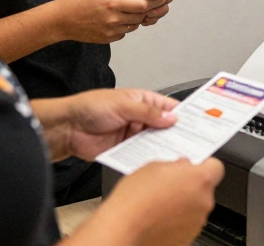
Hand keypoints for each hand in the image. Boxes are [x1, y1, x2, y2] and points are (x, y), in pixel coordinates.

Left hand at [38, 89, 177, 161]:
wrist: (68, 128)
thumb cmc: (90, 107)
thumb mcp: (123, 105)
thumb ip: (148, 112)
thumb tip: (171, 118)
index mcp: (142, 101)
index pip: (168, 107)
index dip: (182, 114)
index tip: (195, 123)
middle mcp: (140, 118)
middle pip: (164, 127)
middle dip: (174, 134)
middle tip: (189, 142)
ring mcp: (133, 135)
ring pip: (154, 142)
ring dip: (161, 147)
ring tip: (174, 153)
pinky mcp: (125, 150)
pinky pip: (140, 154)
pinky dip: (147, 157)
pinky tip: (155, 161)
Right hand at [51, 0, 149, 43]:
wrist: (61, 20)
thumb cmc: (78, 0)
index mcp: (113, 4)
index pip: (141, 6)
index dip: (151, 2)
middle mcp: (114, 19)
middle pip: (140, 17)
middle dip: (144, 11)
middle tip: (143, 5)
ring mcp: (111, 31)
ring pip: (133, 26)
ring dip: (134, 19)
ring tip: (126, 11)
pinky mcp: (107, 39)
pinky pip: (123, 33)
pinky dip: (124, 27)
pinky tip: (115, 20)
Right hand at [86, 158, 223, 245]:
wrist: (123, 228)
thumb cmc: (135, 198)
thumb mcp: (153, 167)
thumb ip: (175, 165)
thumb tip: (181, 166)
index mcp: (200, 179)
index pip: (216, 167)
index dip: (203, 166)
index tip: (193, 168)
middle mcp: (204, 202)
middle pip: (205, 189)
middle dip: (191, 186)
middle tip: (170, 185)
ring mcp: (197, 222)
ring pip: (196, 207)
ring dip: (184, 204)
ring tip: (160, 204)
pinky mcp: (188, 238)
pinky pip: (187, 224)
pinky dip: (178, 221)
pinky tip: (160, 218)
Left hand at [125, 0, 172, 26]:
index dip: (161, 0)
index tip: (151, 0)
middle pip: (165, 8)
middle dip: (155, 11)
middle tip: (145, 10)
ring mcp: (158, 6)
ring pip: (159, 15)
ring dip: (151, 17)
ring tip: (141, 15)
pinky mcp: (152, 12)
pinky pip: (152, 20)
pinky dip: (146, 20)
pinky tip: (139, 18)